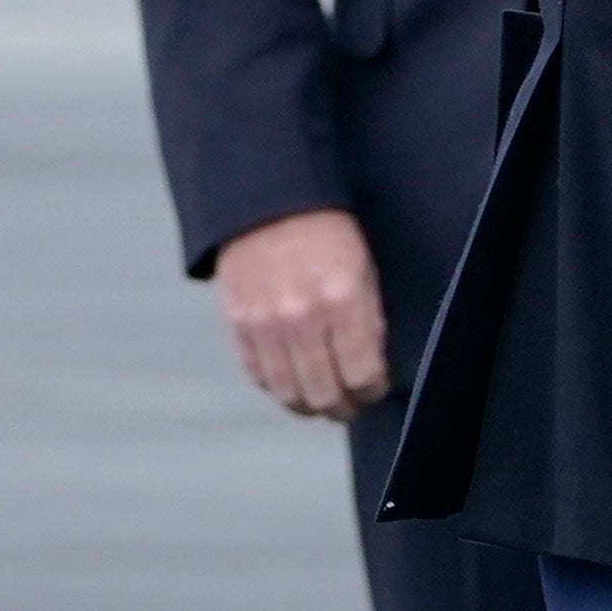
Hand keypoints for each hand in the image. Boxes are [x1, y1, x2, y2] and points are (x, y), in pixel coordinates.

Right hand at [215, 207, 389, 419]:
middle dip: (343, 408)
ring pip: (289, 394)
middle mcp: (301, 319)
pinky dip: (277, 387)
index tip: (374, 390)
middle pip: (324, 394)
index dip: (372, 391)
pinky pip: (259, 376)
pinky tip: (291, 383)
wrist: (268, 202)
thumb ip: (367, 320)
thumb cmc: (324, 231)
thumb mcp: (362, 269)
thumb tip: (370, 366)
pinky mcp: (238, 325)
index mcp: (341, 301)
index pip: (361, 374)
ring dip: (309, 406)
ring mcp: (265, 325)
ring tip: (321, 402)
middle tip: (350, 405)